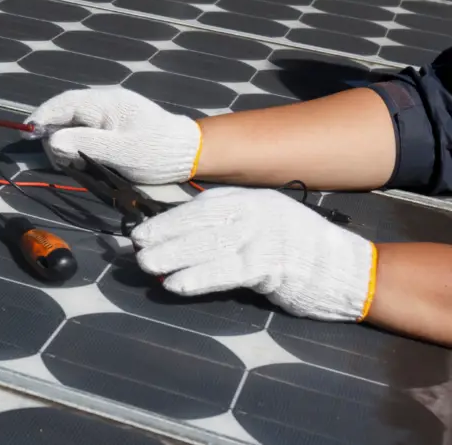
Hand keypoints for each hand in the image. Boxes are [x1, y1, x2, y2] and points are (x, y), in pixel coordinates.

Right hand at [25, 86, 201, 184]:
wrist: (186, 153)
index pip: (63, 103)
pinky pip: (83, 132)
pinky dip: (77, 147)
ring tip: (74, 164)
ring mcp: (106, 113)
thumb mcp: (120, 151)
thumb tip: (51, 140)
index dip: (42, 116)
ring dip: (66, 144)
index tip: (26, 132)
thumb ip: (84, 144)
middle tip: (59, 161)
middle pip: (64, 113)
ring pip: (72, 124)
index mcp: (105, 102)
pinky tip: (84, 162)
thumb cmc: (156, 151)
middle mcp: (103, 103)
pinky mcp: (110, 126)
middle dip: (54, 136)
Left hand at [130, 187, 377, 321]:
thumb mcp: (263, 226)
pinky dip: (199, 277)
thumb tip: (180, 238)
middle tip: (135, 249)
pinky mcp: (272, 264)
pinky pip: (227, 270)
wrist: (349, 270)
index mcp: (251, 200)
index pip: (201, 206)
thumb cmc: (300, 252)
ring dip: (173, 256)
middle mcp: (256, 211)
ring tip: (147, 265)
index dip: (168, 219)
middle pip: (200, 222)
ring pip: (208, 244)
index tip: (140, 231)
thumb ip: (229, 226)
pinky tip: (176, 284)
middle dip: (164, 235)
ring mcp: (265, 236)